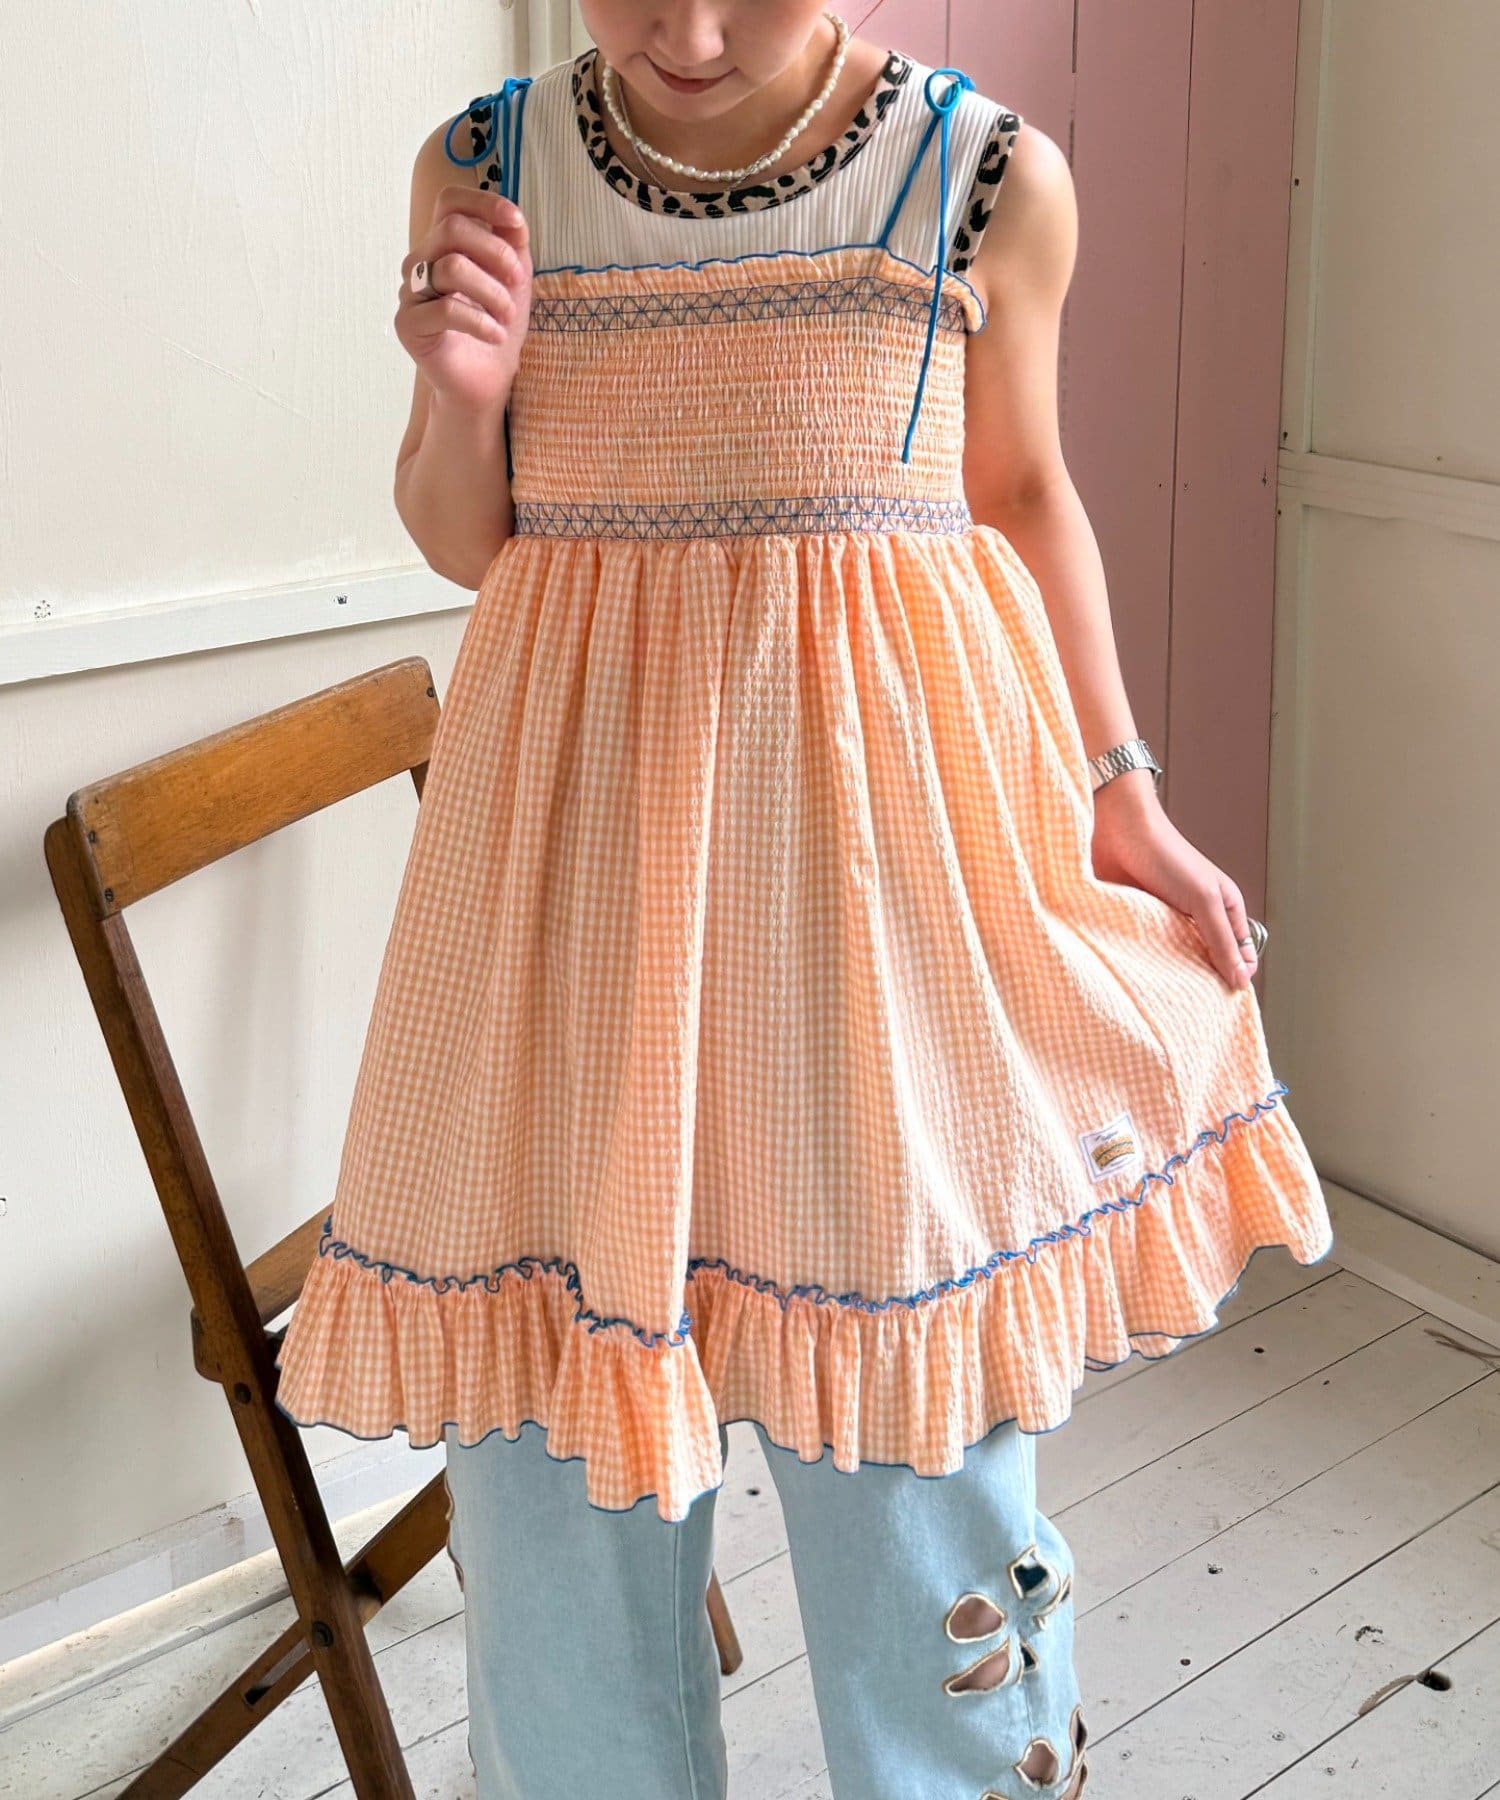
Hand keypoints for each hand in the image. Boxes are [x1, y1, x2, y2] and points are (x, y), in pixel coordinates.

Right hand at [395, 187, 531, 414]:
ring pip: (452, 267)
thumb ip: (513, 245)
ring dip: (492, 292)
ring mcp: (410, 292)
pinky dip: (480, 322)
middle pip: (452, 229)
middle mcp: (421, 262)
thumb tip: (514, 219)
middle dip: (495, 254)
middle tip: (516, 283)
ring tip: (507, 316)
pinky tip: (495, 335)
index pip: (450, 202)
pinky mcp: (408, 324)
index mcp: (443, 245)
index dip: (483, 202)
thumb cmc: (496, 326)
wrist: (486, 380)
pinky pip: (445, 309)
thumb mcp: (514, 280)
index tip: (516, 222)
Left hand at [1089, 771, 1258, 990]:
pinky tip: (1142, 978)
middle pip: (1208, 961)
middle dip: (1204, 981)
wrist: (1119, 830)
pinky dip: (1146, 963)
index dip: (1236, 977)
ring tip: (1168, 998)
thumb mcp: (1203, 899)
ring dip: (1172, 975)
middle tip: (1193, 1009)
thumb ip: (1222, 940)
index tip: (1224, 1005)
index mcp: (1224, 909)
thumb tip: (1242, 980)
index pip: (1239, 955)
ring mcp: (1167, 921)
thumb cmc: (1167, 856)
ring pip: (1176, 959)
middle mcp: (1198, 917)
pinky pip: (1146, 951)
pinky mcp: (1138, 922)